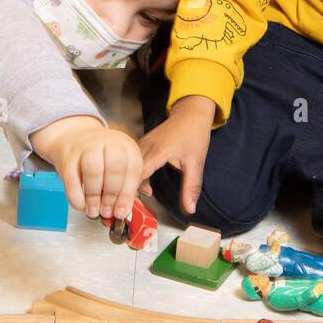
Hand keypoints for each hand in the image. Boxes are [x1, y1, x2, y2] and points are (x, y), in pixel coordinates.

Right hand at [32, 116, 141, 220]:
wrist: (72, 138)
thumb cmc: (100, 156)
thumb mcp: (119, 166)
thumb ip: (125, 186)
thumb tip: (126, 209)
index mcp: (126, 145)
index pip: (133, 169)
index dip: (127, 194)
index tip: (122, 212)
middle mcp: (108, 142)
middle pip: (114, 168)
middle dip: (112, 195)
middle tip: (108, 212)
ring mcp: (86, 147)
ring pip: (93, 171)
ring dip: (94, 196)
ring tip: (94, 210)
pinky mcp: (68, 156)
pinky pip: (72, 179)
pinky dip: (76, 197)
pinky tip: (81, 205)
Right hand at [138, 95, 214, 214]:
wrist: (191, 113)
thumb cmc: (194, 135)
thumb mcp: (196, 163)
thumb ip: (191, 187)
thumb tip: (190, 209)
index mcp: (157, 152)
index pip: (136, 175)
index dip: (131, 192)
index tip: (130, 208)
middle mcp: (144, 146)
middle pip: (127, 172)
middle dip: (127, 191)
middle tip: (132, 208)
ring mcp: (141, 144)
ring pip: (127, 167)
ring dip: (129, 182)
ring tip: (138, 199)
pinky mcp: (141, 144)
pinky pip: (131, 161)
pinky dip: (133, 174)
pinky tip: (142, 185)